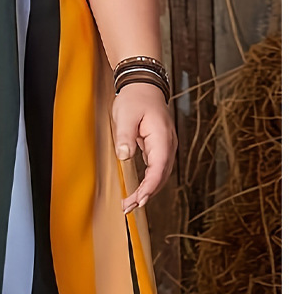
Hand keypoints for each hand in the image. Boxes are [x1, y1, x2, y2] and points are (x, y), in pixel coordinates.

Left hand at [111, 82, 177, 213]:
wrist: (144, 85)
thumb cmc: (135, 98)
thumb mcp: (126, 115)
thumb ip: (125, 136)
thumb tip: (125, 156)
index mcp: (162, 138)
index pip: (158, 168)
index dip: (149, 187)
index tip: (138, 199)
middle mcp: (168, 145)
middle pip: (161, 176)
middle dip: (146, 194)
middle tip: (129, 207)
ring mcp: (166, 147)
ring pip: (160, 174)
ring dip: (147, 190)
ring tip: (131, 203)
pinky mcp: (159, 147)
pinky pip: (156, 168)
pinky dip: (148, 181)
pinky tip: (138, 189)